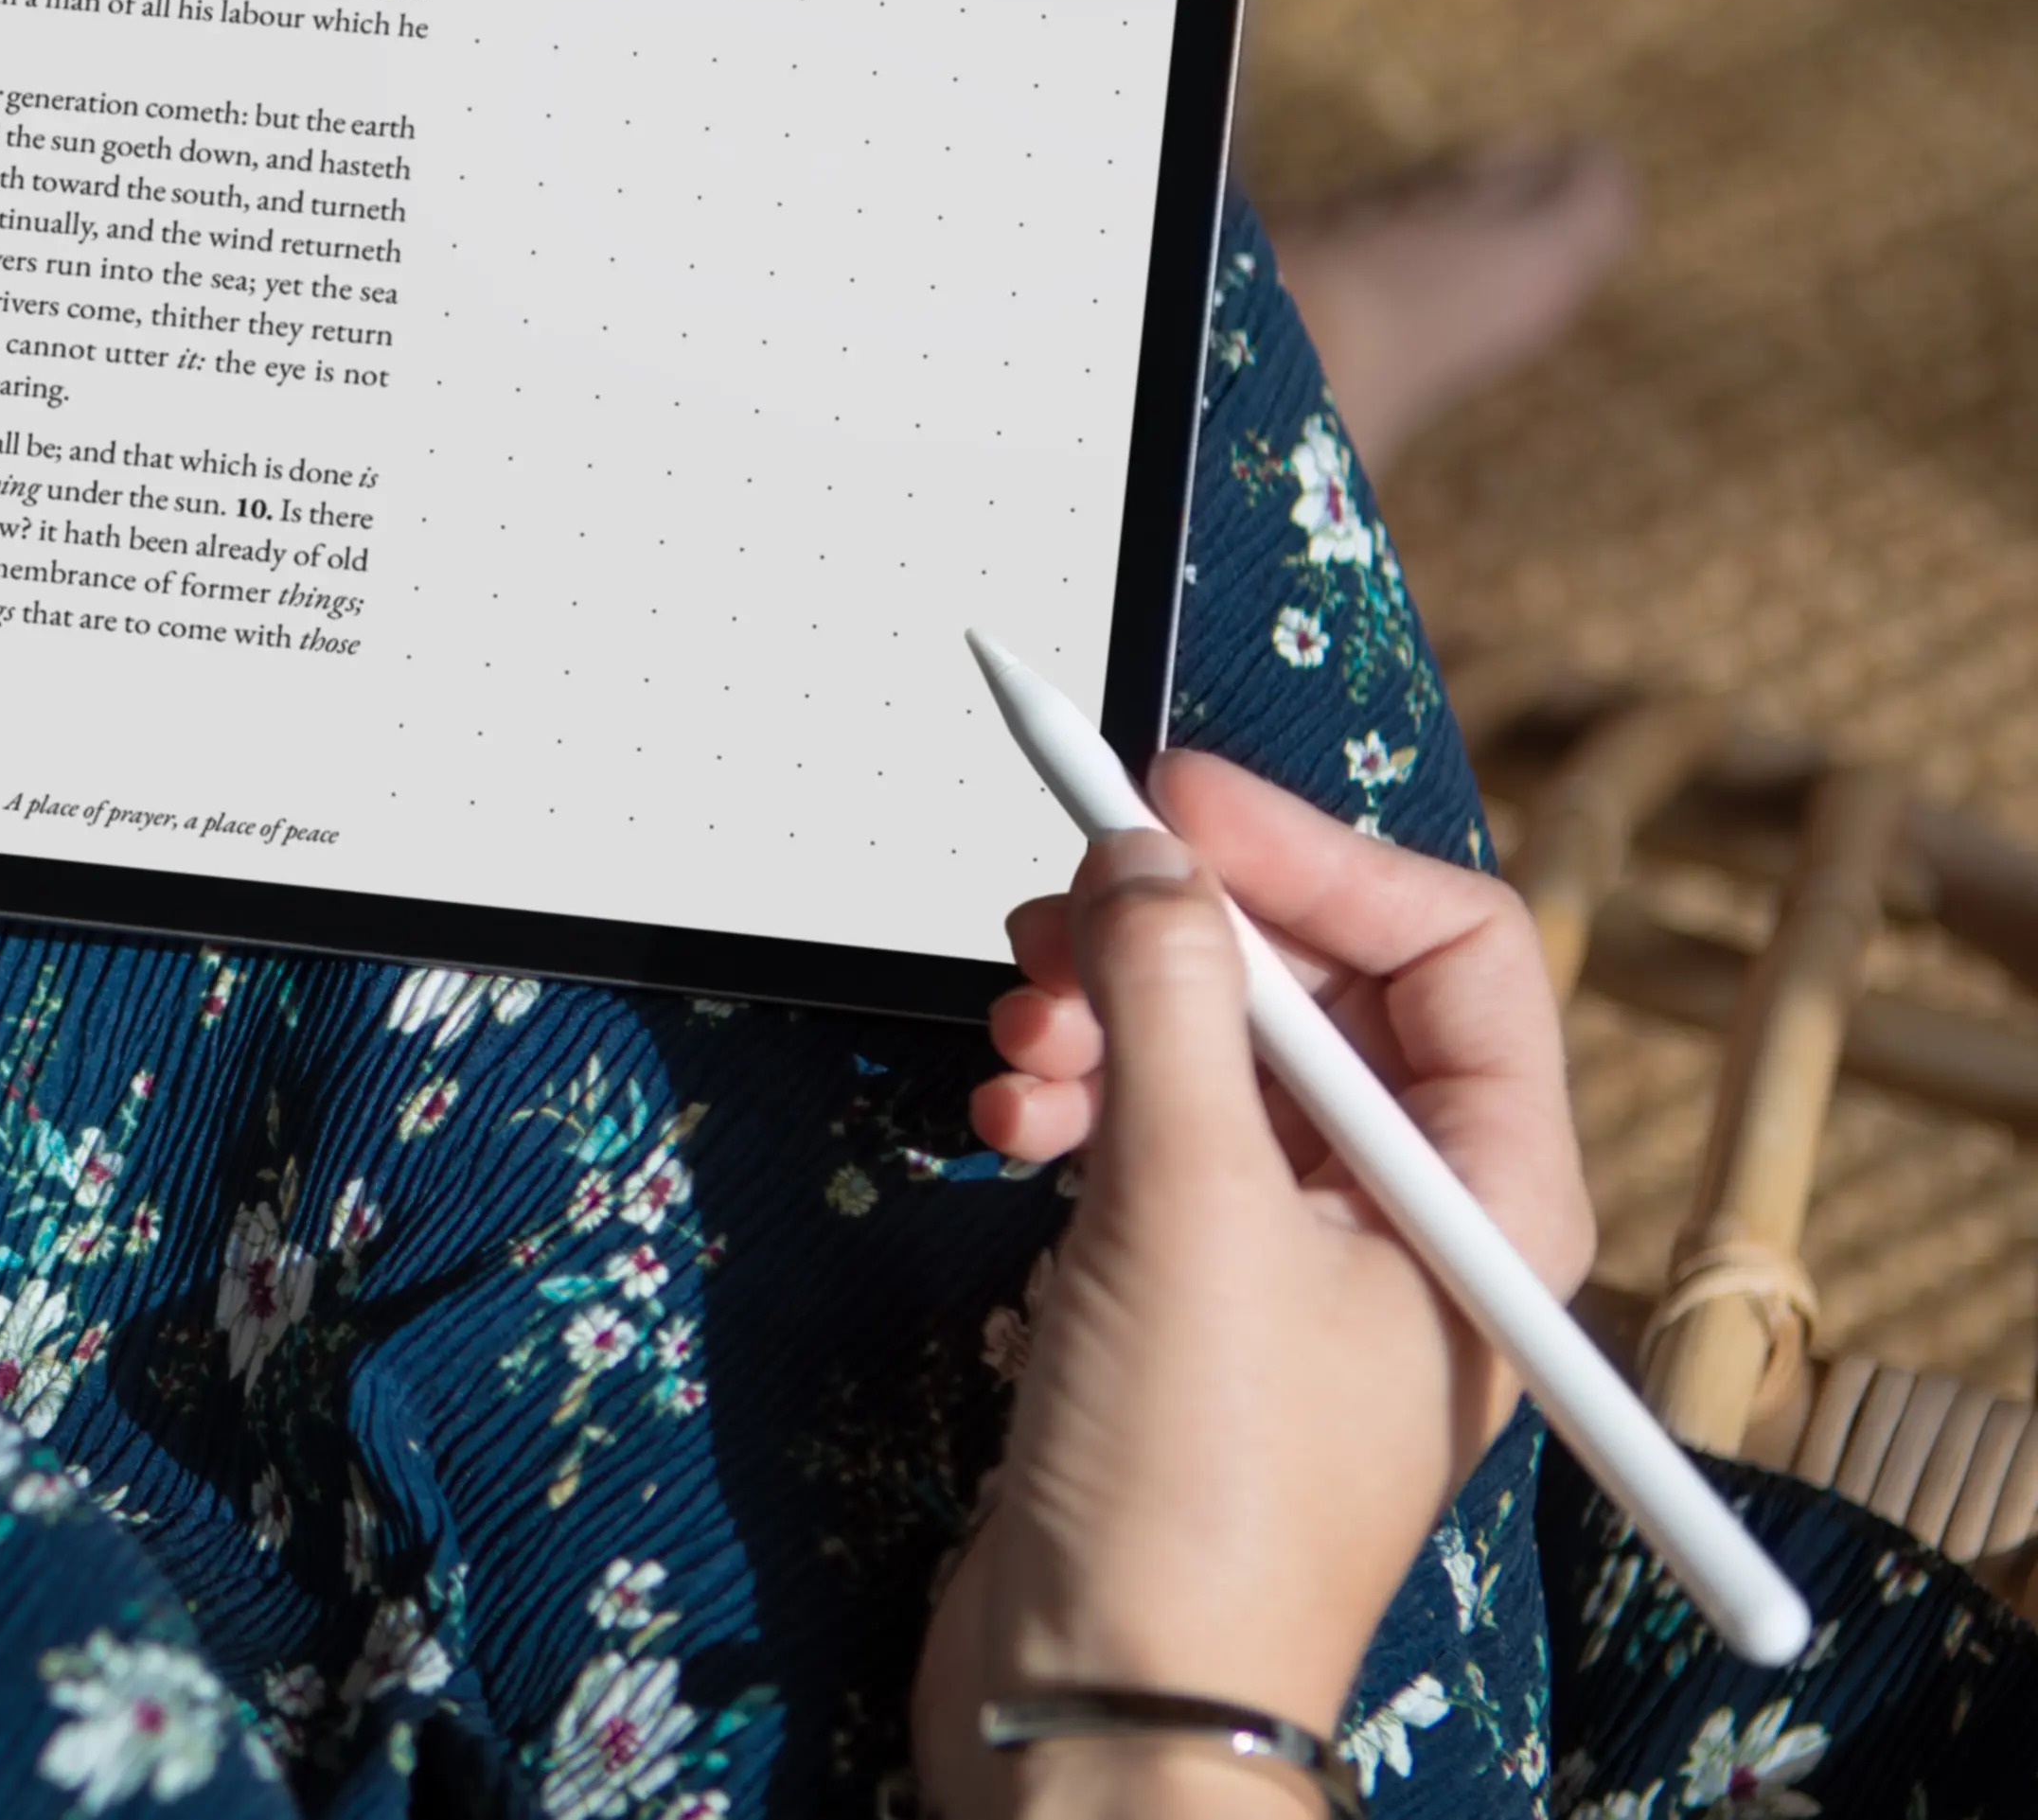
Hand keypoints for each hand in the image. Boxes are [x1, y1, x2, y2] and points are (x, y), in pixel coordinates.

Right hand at [911, 751, 1591, 1814]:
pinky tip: (1004, 1124)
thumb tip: (1148, 847)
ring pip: (1210, 1056)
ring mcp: (1297, 1258)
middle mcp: (1412, 1216)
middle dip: (1174, 941)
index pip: (1447, 944)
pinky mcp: (1189, 1297)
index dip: (1309, 856)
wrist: (1103, 1699)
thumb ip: (1174, 994)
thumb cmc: (1196, 1487)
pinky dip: (1073, 1106)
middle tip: (1048, 924)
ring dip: (1102, 1022)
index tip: (1164, 800)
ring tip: (1014, 1049)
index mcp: (1494, 1194)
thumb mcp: (1187, 1202)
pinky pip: (1145, 1137)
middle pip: (1312, 991)